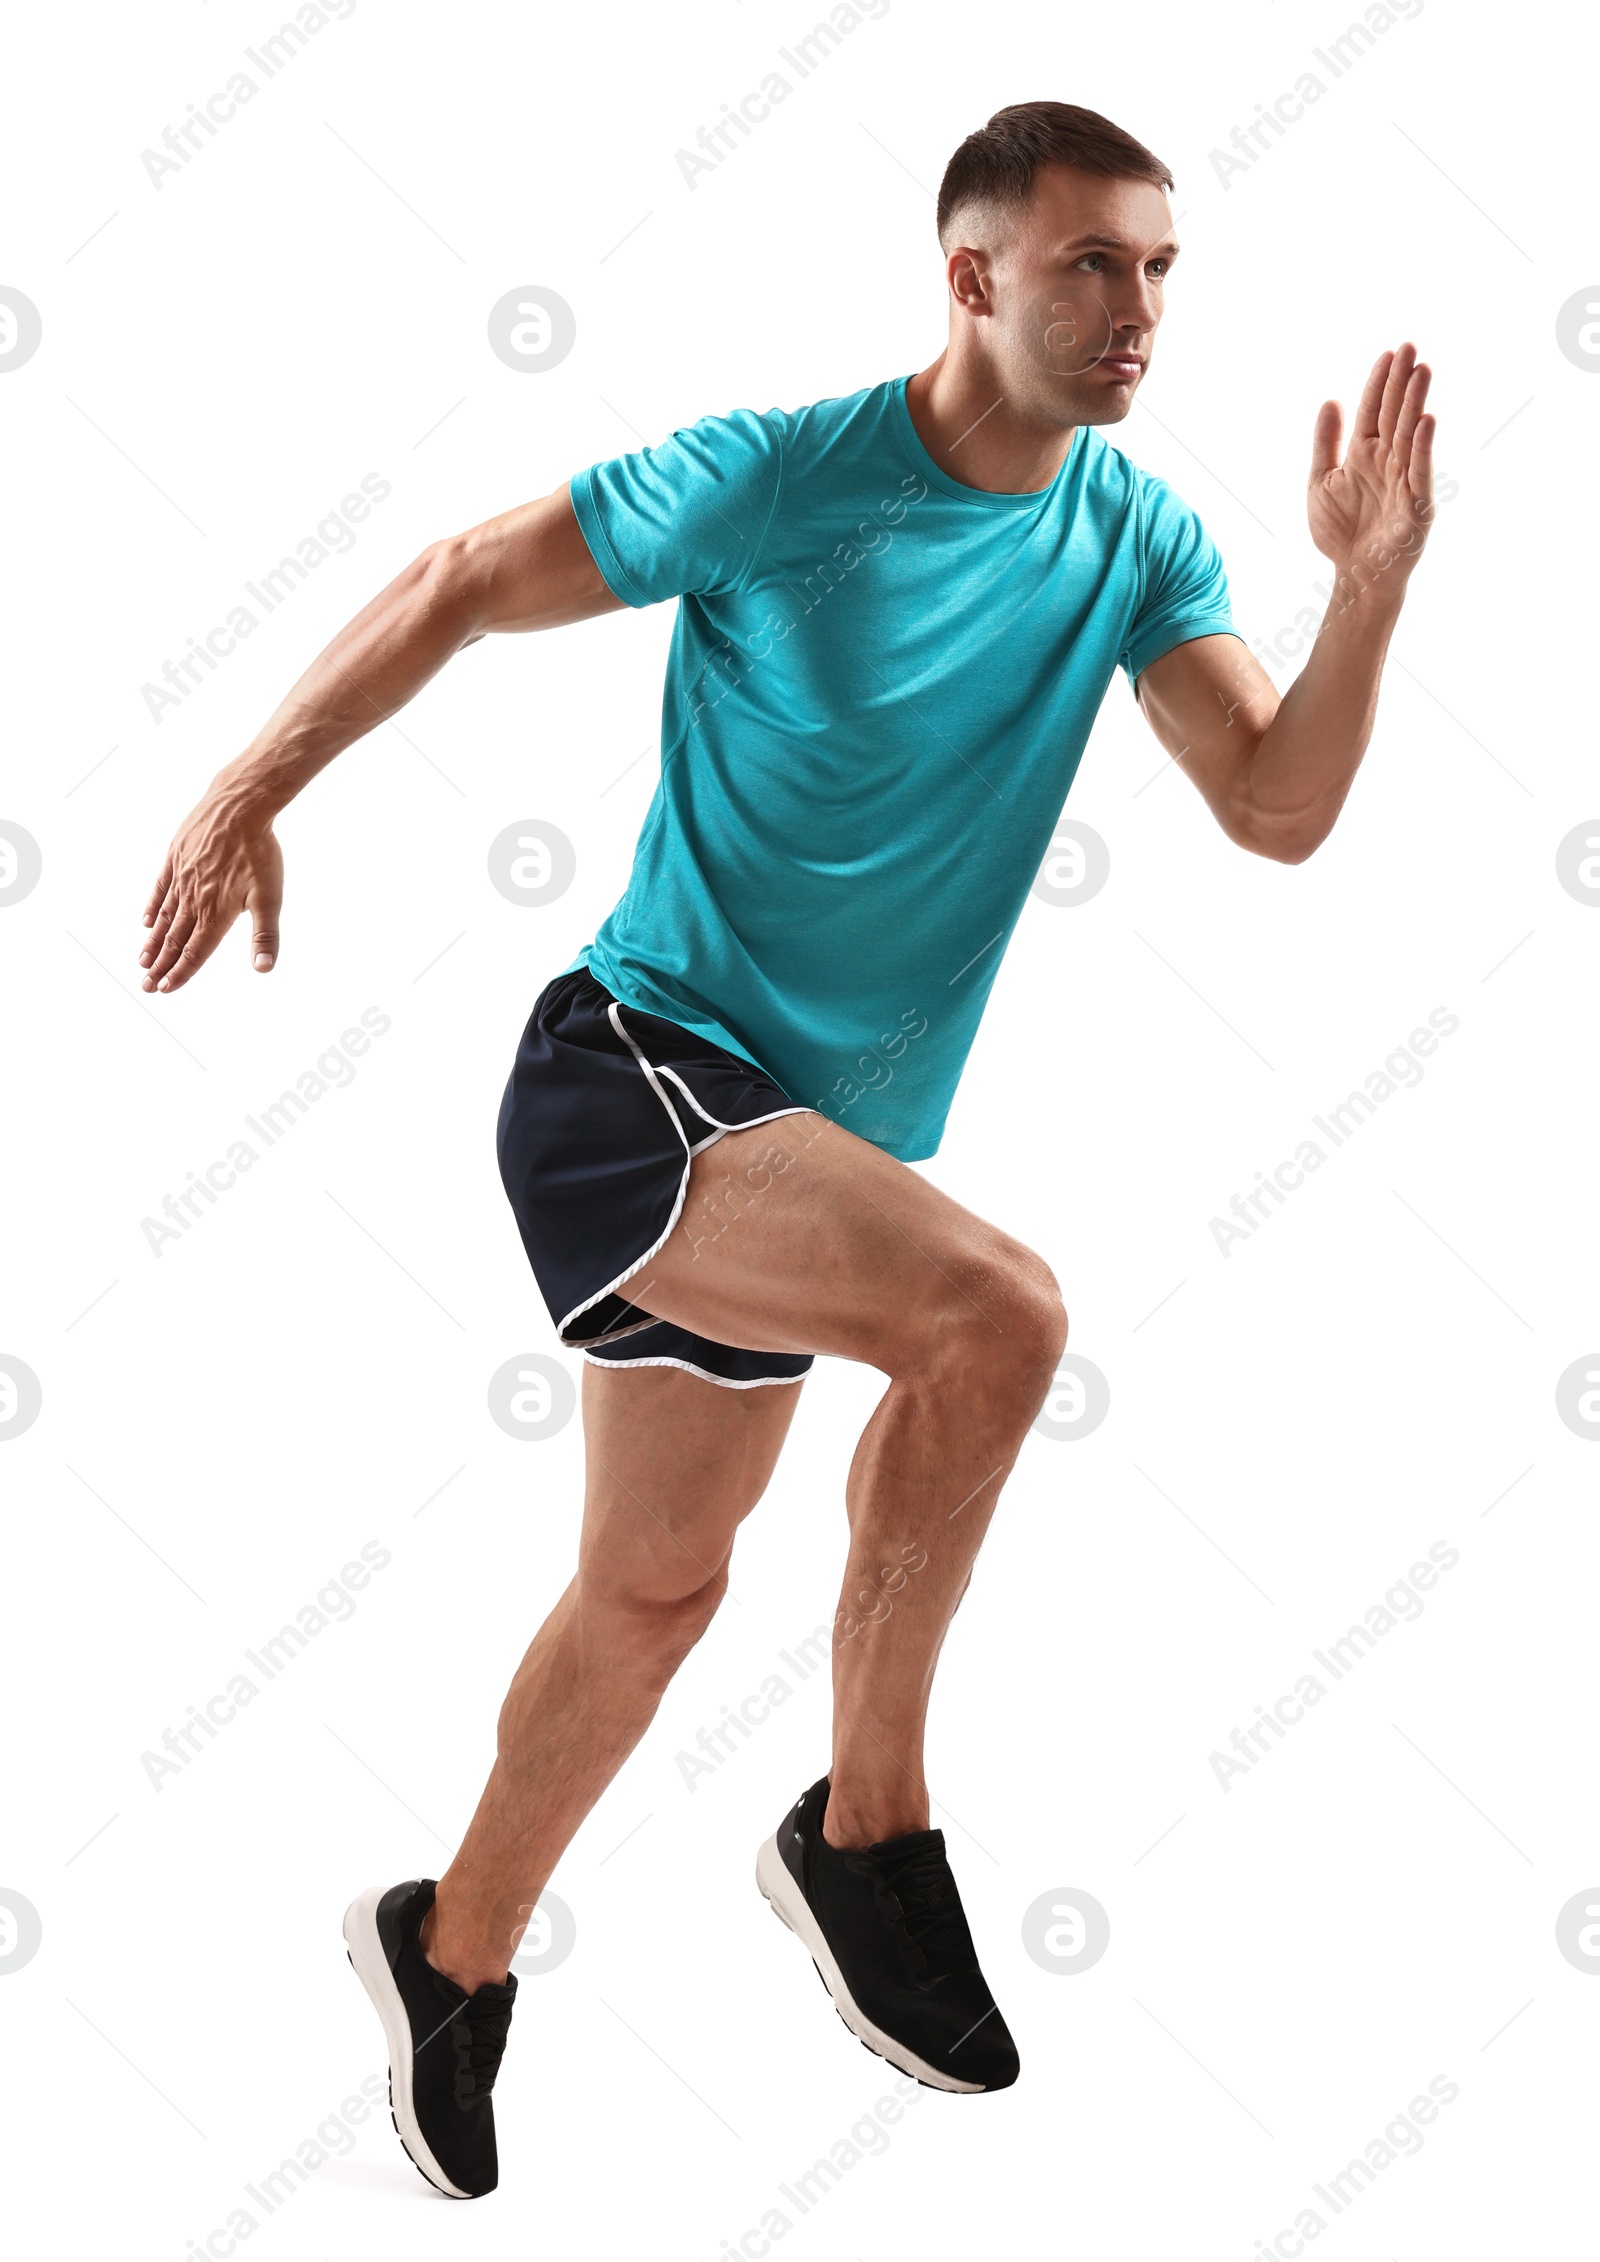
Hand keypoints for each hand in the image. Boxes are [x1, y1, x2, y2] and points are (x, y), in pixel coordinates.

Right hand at [139, 783, 282, 992]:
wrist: (239, 806)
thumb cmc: (259, 852)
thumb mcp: (269, 896)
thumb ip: (265, 935)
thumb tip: (264, 969)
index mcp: (216, 913)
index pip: (195, 952)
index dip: (181, 973)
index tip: (165, 989)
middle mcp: (194, 899)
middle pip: (174, 939)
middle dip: (160, 965)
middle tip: (145, 986)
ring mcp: (181, 878)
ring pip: (163, 918)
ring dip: (153, 942)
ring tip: (142, 961)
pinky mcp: (175, 858)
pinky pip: (160, 889)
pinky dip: (152, 907)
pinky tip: (145, 921)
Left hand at [1308, 343, 1434, 598]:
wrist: (1354, 574)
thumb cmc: (1340, 531)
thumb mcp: (1321, 481)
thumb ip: (1325, 443)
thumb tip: (1330, 400)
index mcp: (1363, 454)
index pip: (1373, 411)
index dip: (1379, 383)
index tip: (1388, 353)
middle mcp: (1387, 462)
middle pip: (1395, 415)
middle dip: (1402, 382)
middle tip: (1410, 347)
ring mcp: (1404, 481)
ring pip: (1410, 435)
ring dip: (1415, 403)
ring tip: (1422, 371)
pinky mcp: (1416, 505)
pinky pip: (1420, 471)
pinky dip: (1423, 446)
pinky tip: (1426, 419)